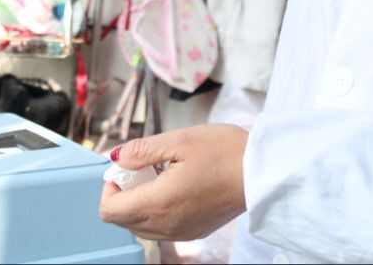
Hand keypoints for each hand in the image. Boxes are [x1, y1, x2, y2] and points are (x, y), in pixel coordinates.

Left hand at [99, 124, 248, 240]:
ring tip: (161, 175)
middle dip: (124, 194)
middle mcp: (167, 225)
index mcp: (160, 203)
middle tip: (144, 168)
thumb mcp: (179, 140)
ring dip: (140, 203)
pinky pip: (161, 229)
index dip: (109, 187)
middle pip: (122, 221)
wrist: (263, 172)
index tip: (127, 167)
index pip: (109, 211)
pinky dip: (157, 211)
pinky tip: (175, 186)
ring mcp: (181, 232)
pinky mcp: (195, 232)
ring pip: (141, 228)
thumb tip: (115, 157)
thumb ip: (142, 150)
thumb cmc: (225, 152)